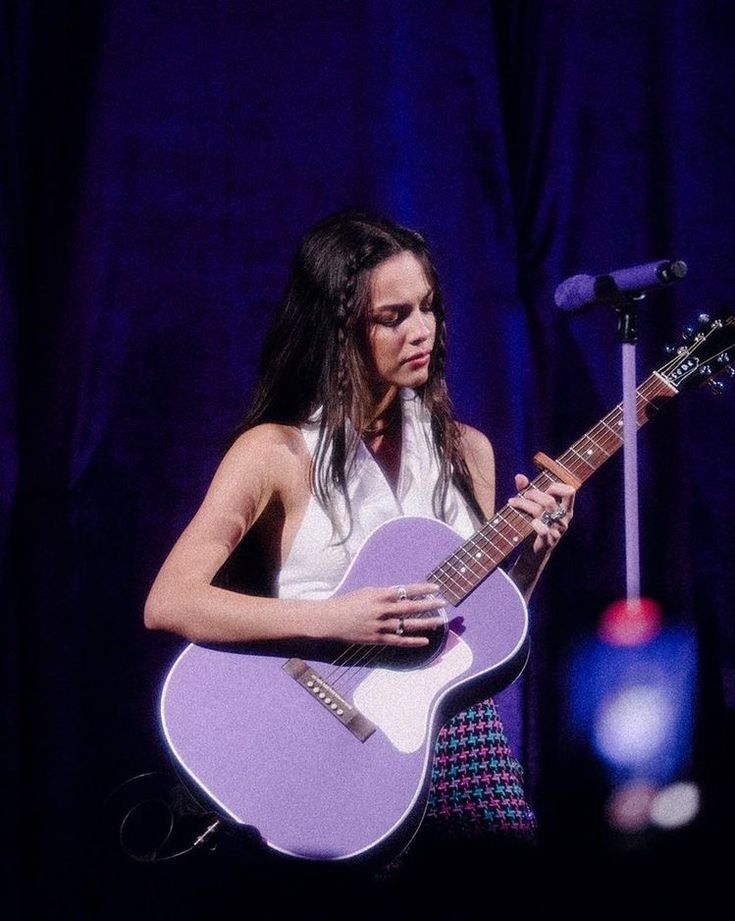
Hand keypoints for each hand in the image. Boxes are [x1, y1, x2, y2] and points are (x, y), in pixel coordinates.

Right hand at [322, 581, 445, 645]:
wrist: (330, 620)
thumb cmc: (348, 603)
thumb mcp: (367, 592)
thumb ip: (385, 594)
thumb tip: (402, 596)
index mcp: (380, 595)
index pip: (406, 590)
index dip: (422, 589)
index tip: (436, 588)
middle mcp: (382, 610)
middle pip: (411, 607)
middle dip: (429, 605)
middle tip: (444, 603)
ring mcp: (381, 626)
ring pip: (408, 625)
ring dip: (426, 623)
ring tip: (440, 621)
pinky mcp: (378, 639)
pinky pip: (399, 641)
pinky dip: (413, 641)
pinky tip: (425, 640)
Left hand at [509, 473, 574, 554]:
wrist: (535, 553)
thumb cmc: (535, 526)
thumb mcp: (534, 507)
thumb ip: (527, 490)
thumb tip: (519, 477)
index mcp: (565, 510)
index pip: (570, 492)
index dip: (556, 486)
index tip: (544, 488)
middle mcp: (563, 519)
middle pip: (549, 500)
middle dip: (532, 494)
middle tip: (523, 495)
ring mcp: (556, 531)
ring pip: (540, 511)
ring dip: (524, 503)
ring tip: (514, 502)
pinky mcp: (548, 541)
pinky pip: (543, 530)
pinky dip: (534, 524)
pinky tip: (527, 521)